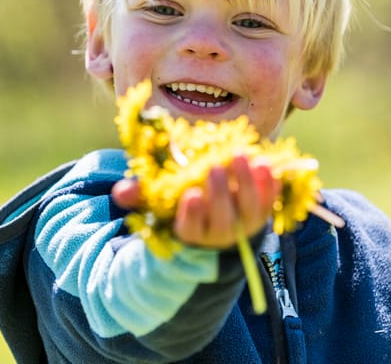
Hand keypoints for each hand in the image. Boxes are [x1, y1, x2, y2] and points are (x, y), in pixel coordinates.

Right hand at [112, 155, 277, 248]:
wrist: (218, 222)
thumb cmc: (182, 207)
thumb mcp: (157, 203)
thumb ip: (140, 196)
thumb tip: (121, 192)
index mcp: (191, 234)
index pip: (190, 229)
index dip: (191, 215)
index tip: (191, 195)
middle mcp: (219, 235)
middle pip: (222, 219)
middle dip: (219, 193)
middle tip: (214, 167)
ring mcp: (244, 226)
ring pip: (249, 210)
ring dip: (246, 182)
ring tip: (240, 155)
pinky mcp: (263, 214)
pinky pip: (269, 201)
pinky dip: (269, 184)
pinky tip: (264, 163)